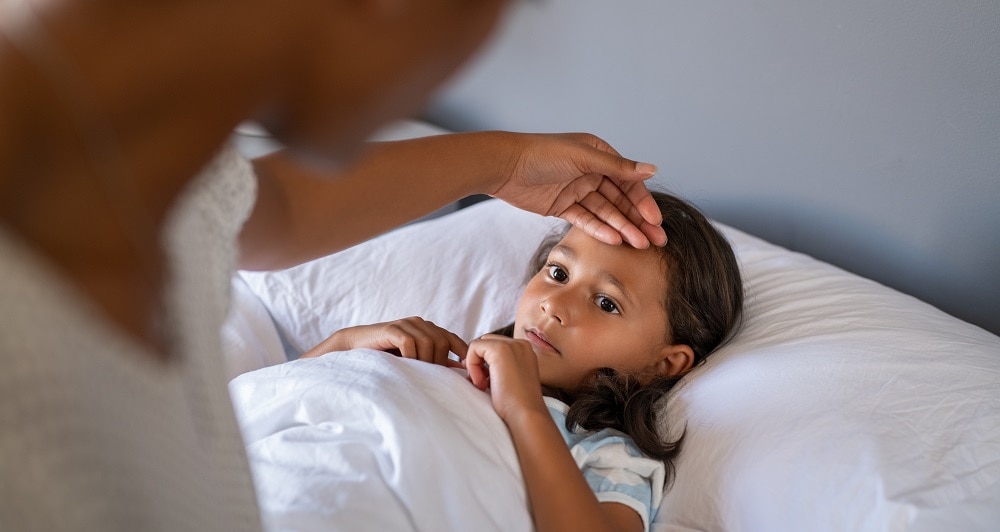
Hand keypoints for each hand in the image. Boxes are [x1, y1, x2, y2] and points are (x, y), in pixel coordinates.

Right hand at [300, 317, 466, 366]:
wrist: (355, 347)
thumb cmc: (385, 356)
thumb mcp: (413, 358)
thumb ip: (432, 360)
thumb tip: (458, 370)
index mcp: (426, 328)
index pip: (450, 338)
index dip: (460, 351)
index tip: (465, 367)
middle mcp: (419, 323)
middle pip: (442, 343)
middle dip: (439, 363)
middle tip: (430, 378)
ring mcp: (406, 324)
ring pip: (429, 343)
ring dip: (425, 362)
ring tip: (416, 373)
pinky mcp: (393, 329)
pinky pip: (411, 344)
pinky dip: (411, 357)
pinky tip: (405, 366)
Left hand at [465, 334, 547, 420]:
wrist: (526, 414)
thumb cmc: (516, 404)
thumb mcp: (508, 379)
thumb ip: (498, 367)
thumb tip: (470, 361)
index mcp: (525, 351)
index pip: (495, 346)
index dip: (484, 363)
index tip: (485, 382)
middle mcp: (520, 344)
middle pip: (487, 342)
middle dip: (478, 361)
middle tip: (481, 383)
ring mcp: (512, 345)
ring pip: (479, 344)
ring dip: (475, 365)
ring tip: (482, 385)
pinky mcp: (500, 349)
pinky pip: (474, 347)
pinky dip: (472, 366)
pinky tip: (481, 383)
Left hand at [488, 133, 666, 248]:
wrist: (504, 166)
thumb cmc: (542, 154)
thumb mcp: (583, 157)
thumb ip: (618, 167)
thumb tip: (653, 169)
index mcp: (599, 155)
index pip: (628, 182)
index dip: (643, 202)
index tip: (655, 221)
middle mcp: (591, 172)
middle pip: (620, 200)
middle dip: (638, 221)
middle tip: (656, 242)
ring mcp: (577, 190)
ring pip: (605, 213)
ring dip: (622, 228)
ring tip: (639, 246)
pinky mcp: (562, 206)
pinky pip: (585, 220)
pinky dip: (599, 230)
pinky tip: (614, 241)